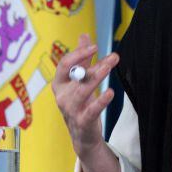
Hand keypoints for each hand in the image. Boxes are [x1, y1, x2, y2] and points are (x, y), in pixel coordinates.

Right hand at [52, 33, 119, 157]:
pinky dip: (101, 101)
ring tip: (109, 68)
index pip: (64, 65)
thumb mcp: (79, 80)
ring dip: (96, 78)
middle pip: (77, 76)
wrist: (82, 135)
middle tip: (113, 57)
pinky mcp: (83, 122)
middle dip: (93, 65)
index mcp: (59, 84)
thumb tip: (84, 35)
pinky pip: (91, 110)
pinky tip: (110, 92)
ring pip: (83, 91)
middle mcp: (62, 96)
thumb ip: (82, 59)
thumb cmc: (80, 104)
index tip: (95, 46)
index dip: (78, 54)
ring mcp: (71, 110)